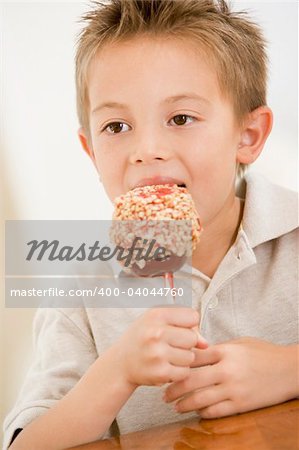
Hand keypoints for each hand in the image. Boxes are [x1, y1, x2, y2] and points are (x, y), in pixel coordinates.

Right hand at [116, 307, 207, 387]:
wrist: (120, 364)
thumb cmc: (142, 338)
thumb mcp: (157, 323)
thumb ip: (183, 326)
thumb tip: (206, 344)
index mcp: (156, 315)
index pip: (192, 316)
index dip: (188, 324)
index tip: (177, 329)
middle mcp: (156, 333)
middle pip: (192, 338)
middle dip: (186, 343)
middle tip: (171, 345)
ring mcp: (158, 354)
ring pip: (190, 357)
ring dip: (183, 359)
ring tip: (167, 356)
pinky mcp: (160, 373)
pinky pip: (185, 372)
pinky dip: (179, 372)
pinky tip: (166, 367)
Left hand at [163, 337, 298, 417]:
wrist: (288, 370)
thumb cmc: (264, 353)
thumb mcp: (240, 344)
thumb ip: (218, 349)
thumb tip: (196, 353)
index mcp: (225, 351)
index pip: (192, 358)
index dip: (177, 364)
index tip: (167, 368)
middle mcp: (226, 370)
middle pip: (190, 380)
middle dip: (173, 388)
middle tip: (164, 393)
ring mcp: (233, 388)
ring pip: (199, 398)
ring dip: (183, 403)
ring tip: (175, 405)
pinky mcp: (241, 404)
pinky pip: (215, 411)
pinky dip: (202, 412)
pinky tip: (196, 411)